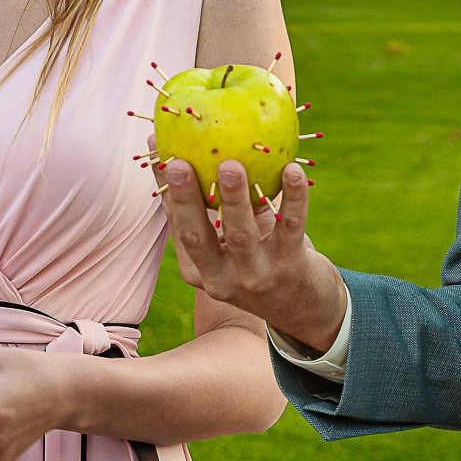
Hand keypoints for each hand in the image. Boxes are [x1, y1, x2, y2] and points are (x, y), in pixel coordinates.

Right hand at [167, 158, 348, 355]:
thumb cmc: (257, 262)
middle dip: (185, 199)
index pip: (177, 225)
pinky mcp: (291, 268)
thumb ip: (209, 211)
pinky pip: (291, 228)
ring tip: (230, 165)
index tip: (158, 150)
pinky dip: (294, 198)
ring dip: (235, 199)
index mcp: (198, 270)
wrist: (303, 310)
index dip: (166, 187)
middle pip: (197, 236)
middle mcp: (221, 279)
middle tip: (178, 163)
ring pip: (241, 236)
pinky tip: (291, 170)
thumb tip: (183, 152)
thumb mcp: (225, 247)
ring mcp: (256, 277)